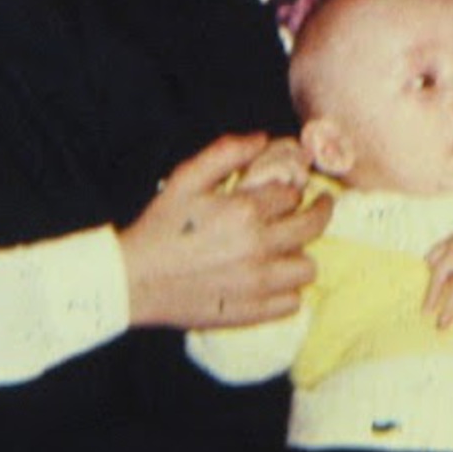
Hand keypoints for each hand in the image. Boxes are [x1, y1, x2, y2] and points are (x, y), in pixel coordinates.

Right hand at [117, 134, 331, 330]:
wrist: (133, 281)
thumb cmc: (160, 227)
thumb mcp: (185, 179)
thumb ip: (226, 152)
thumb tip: (263, 138)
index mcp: (245, 211)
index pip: (293, 193)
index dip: (292, 188)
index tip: (288, 190)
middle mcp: (258, 247)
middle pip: (313, 226)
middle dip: (319, 211)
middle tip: (317, 206)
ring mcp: (257, 284)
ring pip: (308, 267)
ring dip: (300, 254)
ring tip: (288, 248)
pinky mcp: (251, 312)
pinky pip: (292, 303)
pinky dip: (288, 291)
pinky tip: (274, 280)